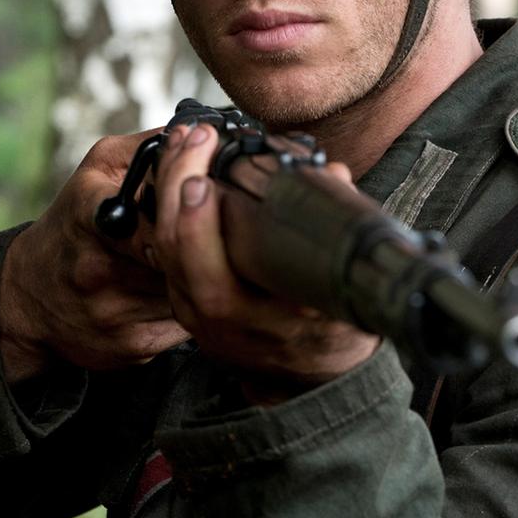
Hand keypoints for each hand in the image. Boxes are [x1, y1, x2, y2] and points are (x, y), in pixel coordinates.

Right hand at [0, 132, 188, 381]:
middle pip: (182, 255)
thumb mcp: (97, 171)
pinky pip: (189, 325)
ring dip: (210, 273)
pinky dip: (199, 306)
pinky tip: (194, 292)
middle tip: (228, 229)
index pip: (148, 212)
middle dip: (210, 241)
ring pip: (192, 291)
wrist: (26, 300)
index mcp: (89, 215)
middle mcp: (98, 267)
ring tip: (212, 256)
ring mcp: (115, 313)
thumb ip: (148, 147)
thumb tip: (202, 132)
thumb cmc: (73, 226)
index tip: (210, 199)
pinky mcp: (133, 347)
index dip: (188, 209)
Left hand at [147, 121, 379, 402]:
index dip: (201, 233)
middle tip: (194, 140)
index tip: (206, 183)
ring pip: (166, 253)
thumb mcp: (351, 290)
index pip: (217, 284)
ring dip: (168, 190)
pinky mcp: (188, 308)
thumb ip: (343, 234)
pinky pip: (167, 255)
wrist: (312, 377)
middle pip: (180, 257)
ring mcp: (201, 319)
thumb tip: (332, 175)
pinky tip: (181, 170)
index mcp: (270, 325)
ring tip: (185, 142)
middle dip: (178, 190)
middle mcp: (226, 326)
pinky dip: (168, 208)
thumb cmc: (338, 326)